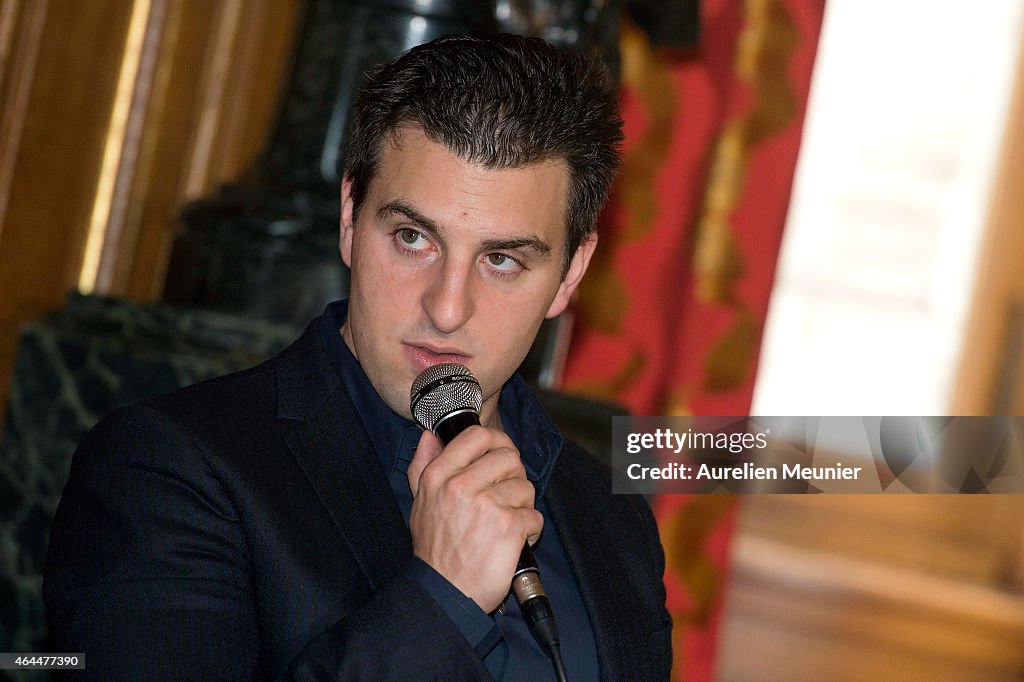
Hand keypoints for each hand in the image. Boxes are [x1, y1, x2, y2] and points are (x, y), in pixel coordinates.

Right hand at [407, 426, 542, 612]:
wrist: (444, 593)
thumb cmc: (435, 551)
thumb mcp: (419, 503)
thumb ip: (423, 465)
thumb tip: (429, 435)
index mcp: (439, 476)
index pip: (478, 435)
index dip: (497, 441)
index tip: (501, 455)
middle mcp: (461, 485)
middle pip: (509, 458)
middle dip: (514, 477)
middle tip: (506, 497)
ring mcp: (486, 505)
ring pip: (526, 487)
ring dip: (522, 507)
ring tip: (506, 524)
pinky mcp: (508, 526)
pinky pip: (535, 516)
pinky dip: (530, 531)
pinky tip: (513, 542)